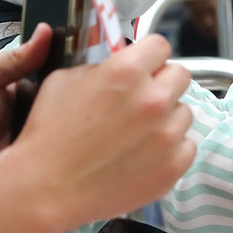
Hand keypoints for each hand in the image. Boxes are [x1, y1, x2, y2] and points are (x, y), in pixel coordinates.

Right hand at [2, 34, 195, 232]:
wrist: (46, 187)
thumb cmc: (48, 134)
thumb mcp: (65, 79)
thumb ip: (102, 66)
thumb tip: (121, 64)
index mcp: (126, 71)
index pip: (160, 45)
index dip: (149, 55)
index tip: (144, 65)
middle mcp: (153, 100)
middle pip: (180, 76)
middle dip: (161, 82)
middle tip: (142, 98)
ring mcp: (167, 136)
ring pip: (184, 112)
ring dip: (166, 118)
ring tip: (138, 133)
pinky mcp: (172, 167)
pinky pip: (186, 147)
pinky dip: (170, 149)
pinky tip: (144, 154)